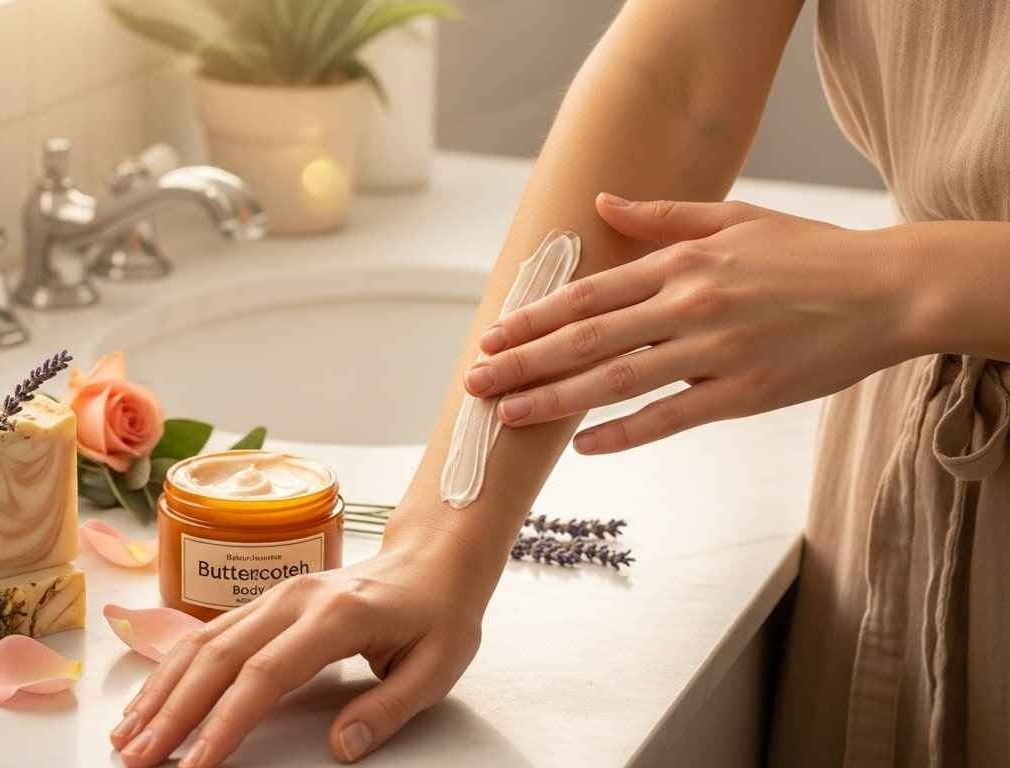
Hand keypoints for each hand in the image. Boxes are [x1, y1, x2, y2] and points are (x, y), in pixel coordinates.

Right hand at [110, 533, 483, 766]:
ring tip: (126, 738)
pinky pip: (208, 634)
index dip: (225, 722)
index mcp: (335, 616)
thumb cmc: (438, 613)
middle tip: (136, 760)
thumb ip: (388, 710)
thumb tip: (340, 749)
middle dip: (172, 713)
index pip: (265, 674)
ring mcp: (274, 595)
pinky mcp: (265, 601)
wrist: (432, 559)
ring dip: (161, 691)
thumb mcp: (437, 667)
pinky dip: (172, 670)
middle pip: (218, 657)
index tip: (194, 766)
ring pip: (202, 642)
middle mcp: (293, 598)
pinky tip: (150, 701)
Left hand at [464, 193, 921, 452]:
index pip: (588, 294)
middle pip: (586, 338)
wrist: (887, 289)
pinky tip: (584, 446)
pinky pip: (671, 417)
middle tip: (476, 381)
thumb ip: (662, 216)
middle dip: (524, 361)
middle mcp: (688, 303)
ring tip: (509, 415)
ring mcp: (715, 350)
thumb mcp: (734, 218)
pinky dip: (624, 433)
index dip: (534, 317)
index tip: (493, 336)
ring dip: (555, 399)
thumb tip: (602, 200)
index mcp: (681, 263)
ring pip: (617, 379)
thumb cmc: (809, 253)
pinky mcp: (745, 392)